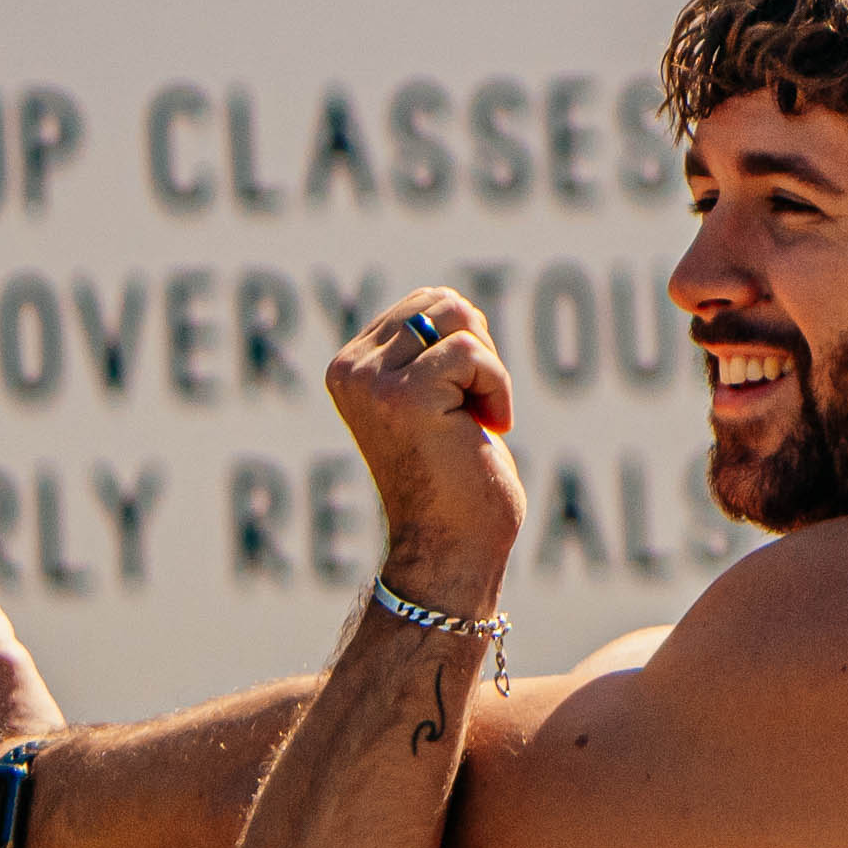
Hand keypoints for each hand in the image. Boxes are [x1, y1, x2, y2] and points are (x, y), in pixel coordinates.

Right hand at [328, 286, 527, 610]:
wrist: (452, 547)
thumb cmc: (457, 477)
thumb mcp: (432, 398)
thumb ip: (426, 348)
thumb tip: (451, 300)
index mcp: (350, 366)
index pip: (427, 303)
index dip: (466, 347)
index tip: (456, 404)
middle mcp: (350, 370)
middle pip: (445, 303)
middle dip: (478, 353)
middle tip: (469, 411)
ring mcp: (371, 383)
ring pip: (461, 320)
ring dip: (489, 372)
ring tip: (473, 420)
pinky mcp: (404, 397)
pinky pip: (474, 355)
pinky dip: (497, 391)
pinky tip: (485, 429)